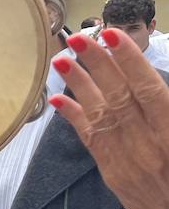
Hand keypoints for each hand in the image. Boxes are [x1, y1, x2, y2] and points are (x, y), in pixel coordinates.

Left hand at [52, 31, 168, 208]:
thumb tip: (150, 83)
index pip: (149, 89)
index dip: (130, 61)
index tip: (113, 35)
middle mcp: (149, 143)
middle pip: (118, 96)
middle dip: (97, 64)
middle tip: (77, 37)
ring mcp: (127, 159)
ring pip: (99, 114)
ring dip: (80, 84)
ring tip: (62, 59)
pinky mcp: (112, 172)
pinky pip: (90, 139)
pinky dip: (74, 117)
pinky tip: (58, 98)